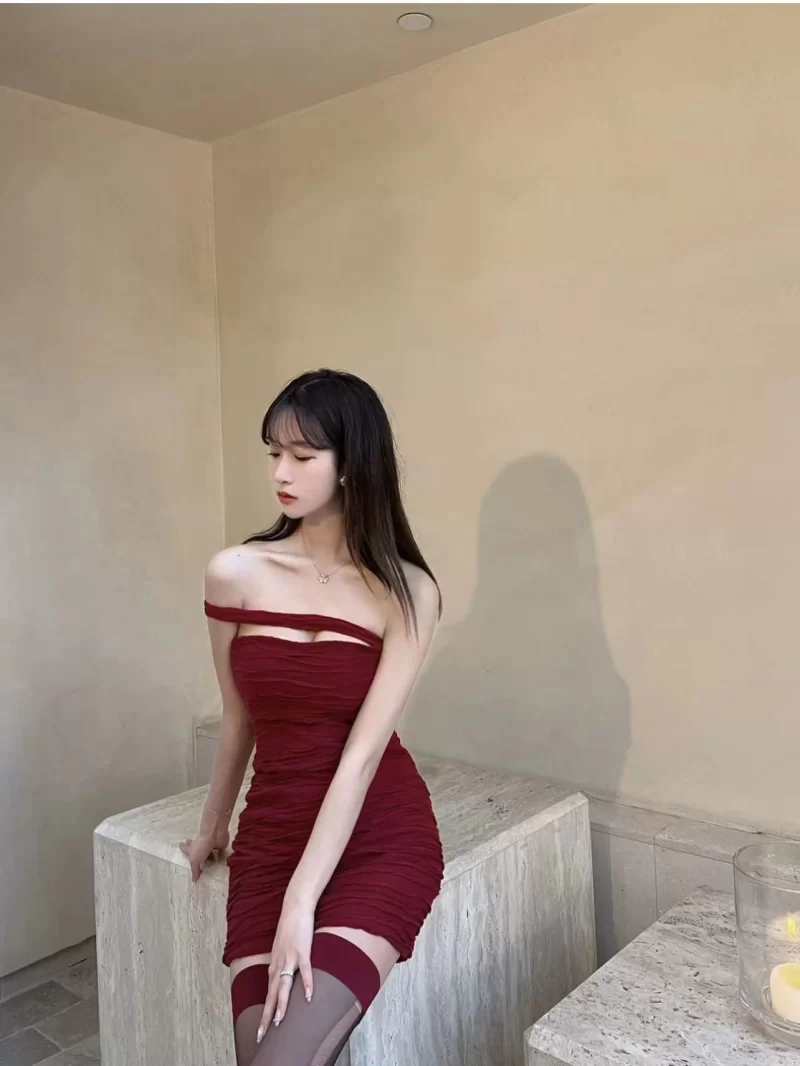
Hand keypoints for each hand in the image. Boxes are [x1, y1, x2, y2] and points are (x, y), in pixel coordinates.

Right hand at [180, 828, 228, 881]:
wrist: (214, 835)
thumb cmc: (201, 846)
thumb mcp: (194, 860)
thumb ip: (195, 870)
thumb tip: (194, 880)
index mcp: (191, 849)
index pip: (185, 848)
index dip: (182, 847)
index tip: (180, 844)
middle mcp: (200, 846)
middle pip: (196, 848)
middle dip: (196, 850)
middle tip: (196, 855)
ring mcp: (210, 846)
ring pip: (209, 852)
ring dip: (210, 856)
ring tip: (211, 863)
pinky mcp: (219, 846)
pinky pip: (220, 853)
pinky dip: (222, 857)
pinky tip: (224, 863)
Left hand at [257, 902, 314, 1040]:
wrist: (295, 906)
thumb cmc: (291, 927)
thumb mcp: (283, 948)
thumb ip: (282, 963)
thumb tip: (283, 976)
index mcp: (274, 964)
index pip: (267, 993)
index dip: (264, 1012)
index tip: (261, 1029)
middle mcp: (279, 963)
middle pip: (271, 994)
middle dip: (267, 1015)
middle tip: (262, 1035)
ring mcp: (290, 957)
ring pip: (284, 985)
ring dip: (281, 1004)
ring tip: (279, 1021)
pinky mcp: (302, 950)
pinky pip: (305, 969)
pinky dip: (307, 983)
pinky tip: (309, 996)